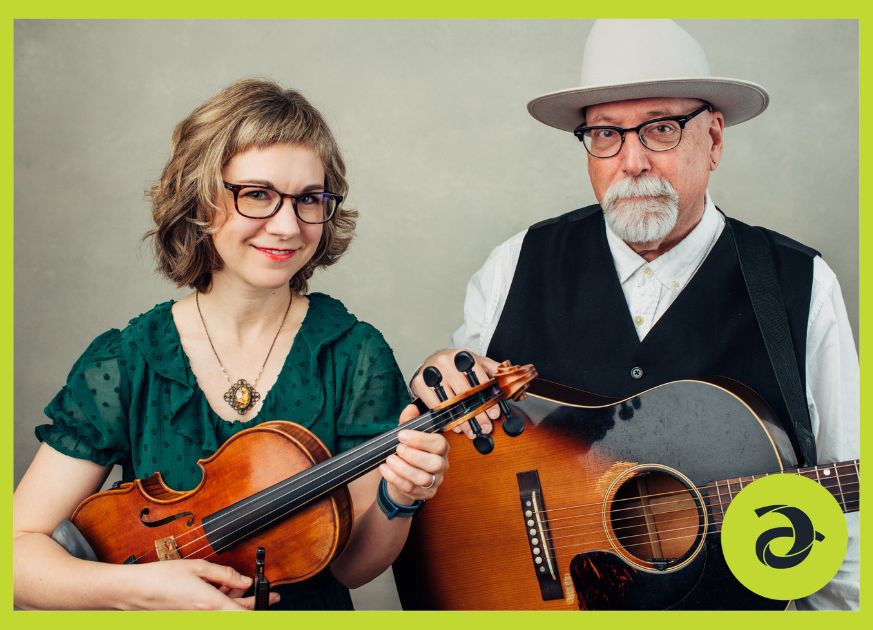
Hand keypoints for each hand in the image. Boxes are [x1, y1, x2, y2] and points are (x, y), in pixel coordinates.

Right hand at [122, 559, 280, 609]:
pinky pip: (212, 613)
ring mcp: (196, 620)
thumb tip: (244, 580)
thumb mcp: (198, 568)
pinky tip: (220, 590)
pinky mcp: (189, 619)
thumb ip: (224, 574)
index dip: (262, 608)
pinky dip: (220, 603)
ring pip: (225, 613)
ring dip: (236, 602)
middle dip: (254, 604)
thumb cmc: (161, 578)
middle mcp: (205, 617)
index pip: (244, 615)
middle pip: (238, 615)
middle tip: (270, 595)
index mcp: (211, 605)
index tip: (274, 599)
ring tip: (239, 586)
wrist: (134, 591)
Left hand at [378, 404, 449, 503]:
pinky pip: (410, 489)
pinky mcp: (424, 494)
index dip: (420, 439)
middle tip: (397, 449)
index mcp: (440, 448)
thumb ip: (408, 421)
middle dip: (413, 456)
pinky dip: (394, 478)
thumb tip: (411, 408)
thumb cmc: (408, 453)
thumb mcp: (407, 435)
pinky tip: (384, 469)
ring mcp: (434, 481)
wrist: (402, 477)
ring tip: (389, 460)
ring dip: (403, 468)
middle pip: (435, 463)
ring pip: (423, 478)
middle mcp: (441, 465)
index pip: (439, 443)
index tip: (401, 435)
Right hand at [410, 348, 500, 439]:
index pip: (479, 379)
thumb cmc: (458, 365)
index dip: (488, 398)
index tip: (494, 413)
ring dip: (463, 420)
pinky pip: (434, 405)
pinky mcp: (419, 383)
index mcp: (463, 356)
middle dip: (477, 413)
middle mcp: (446, 362)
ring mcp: (431, 372)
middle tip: (486, 427)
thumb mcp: (477, 362)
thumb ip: (494, 370)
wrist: (433, 361)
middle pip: (464, 393)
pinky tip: (456, 426)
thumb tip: (510, 381)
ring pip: (450, 401)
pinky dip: (446, 418)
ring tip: (472, 431)